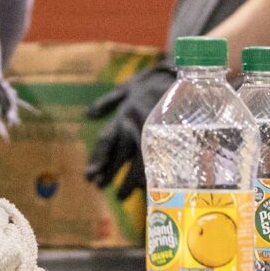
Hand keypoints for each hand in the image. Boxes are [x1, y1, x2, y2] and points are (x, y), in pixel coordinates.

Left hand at [84, 61, 175, 199]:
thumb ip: (108, 102)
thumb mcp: (128, 87)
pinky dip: (152, 176)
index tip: (89, 176)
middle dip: (110, 174)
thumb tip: (88, 114)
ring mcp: (152, 132)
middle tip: (101, 189)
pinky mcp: (169, 137)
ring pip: (137, 164)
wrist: (181, 74)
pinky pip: (159, 161)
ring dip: (128, 181)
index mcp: (123, 116)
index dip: (98, 160)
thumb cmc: (153, 79)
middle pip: (119, 157)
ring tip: (121, 196)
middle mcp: (134, 126)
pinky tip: (147, 189)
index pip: (105, 142)